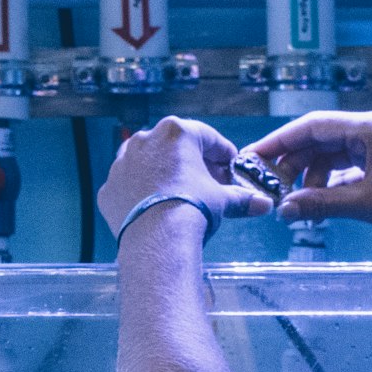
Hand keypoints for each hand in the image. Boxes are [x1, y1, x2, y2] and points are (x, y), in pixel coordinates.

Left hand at [99, 116, 267, 237]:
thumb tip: (263, 204)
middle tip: (207, 183)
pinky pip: (129, 186)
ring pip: (147, 163)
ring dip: (163, 174)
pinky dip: (141, 193)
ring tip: (178, 195)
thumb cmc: (192, 209)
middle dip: (192, 163)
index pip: (208, 138)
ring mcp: (122, 163)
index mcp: (176, 132)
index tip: (229, 168)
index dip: (222, 154)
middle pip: (175, 148)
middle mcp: (145, 140)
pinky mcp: (108, 187)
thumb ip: (241, 198)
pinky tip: (153, 209)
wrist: (157, 239)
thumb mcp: (221, 200)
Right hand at [242, 109, 371, 241]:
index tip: (253, 158)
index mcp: (369, 128)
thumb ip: (321, 204)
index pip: (311, 126)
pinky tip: (317, 204)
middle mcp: (371, 131)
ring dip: (308, 178)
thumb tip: (284, 209)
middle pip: (317, 140)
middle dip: (291, 163)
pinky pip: (344, 169)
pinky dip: (327, 185)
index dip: (279, 142)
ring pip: (329, 156)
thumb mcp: (367, 204)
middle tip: (268, 187)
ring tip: (294, 204)